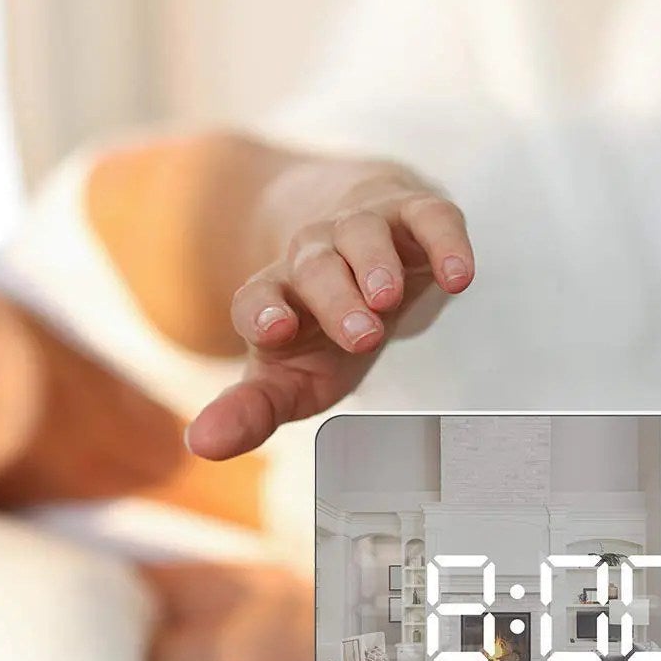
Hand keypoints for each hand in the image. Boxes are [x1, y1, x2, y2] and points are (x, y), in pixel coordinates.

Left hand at [185, 161, 472, 459]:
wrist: (375, 254)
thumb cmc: (328, 333)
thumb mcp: (294, 378)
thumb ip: (251, 410)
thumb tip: (201, 445)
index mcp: (276, 297)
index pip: (255, 299)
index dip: (262, 312)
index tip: (276, 332)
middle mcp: (313, 256)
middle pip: (314, 267)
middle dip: (334, 298)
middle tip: (361, 336)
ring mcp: (364, 230)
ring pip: (361, 234)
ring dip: (373, 264)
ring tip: (387, 298)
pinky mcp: (415, 215)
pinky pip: (429, 219)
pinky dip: (445, 243)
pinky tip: (459, 277)